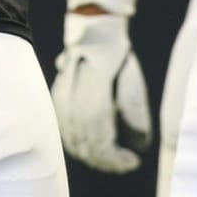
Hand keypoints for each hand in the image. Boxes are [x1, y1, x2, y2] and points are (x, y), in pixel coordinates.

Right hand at [51, 12, 150, 172]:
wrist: (94, 34)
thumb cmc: (118, 59)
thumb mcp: (133, 86)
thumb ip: (135, 117)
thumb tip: (140, 145)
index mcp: (96, 104)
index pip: (101, 145)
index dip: (116, 160)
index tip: (133, 161)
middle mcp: (75, 106)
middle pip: (85, 146)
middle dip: (105, 161)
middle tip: (123, 162)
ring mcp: (62, 101)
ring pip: (71, 140)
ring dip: (90, 154)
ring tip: (108, 156)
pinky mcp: (56, 98)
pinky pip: (62, 128)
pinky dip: (75, 141)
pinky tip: (88, 144)